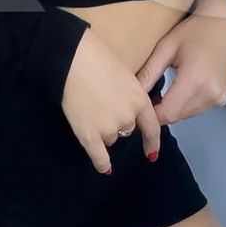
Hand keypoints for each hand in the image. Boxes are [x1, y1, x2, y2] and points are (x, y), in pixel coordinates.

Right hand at [61, 29, 160, 174]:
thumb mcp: (124, 73)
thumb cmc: (98, 57)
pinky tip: (105, 169)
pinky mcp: (89, 135)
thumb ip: (129, 93)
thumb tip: (125, 104)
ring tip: (88, 109)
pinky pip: (99, 156)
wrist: (73, 60)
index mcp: (140, 100)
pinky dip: (102, 164)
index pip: (151, 126)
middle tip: (102, 105)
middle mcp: (128, 118)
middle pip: (127, 130)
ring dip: (103, 129)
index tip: (152, 152)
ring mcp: (109, 128)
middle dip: (118, 122)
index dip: (152, 141)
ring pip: (110, 137)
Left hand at [135, 3, 225, 124]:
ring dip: (173, 108)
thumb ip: (149, 73)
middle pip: (176, 116)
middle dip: (160, 111)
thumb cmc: (196, 29)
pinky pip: (198, 109)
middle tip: (147, 98)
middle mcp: (210, 94)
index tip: (139, 108)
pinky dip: (185, 104)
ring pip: (187, 115)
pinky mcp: (223, 98)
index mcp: (195, 81)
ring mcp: (219, 97)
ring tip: (162, 92)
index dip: (150, 115)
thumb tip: (134, 93)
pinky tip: (179, 89)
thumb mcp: (167, 47)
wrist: (224, 22)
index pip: (167, 113)